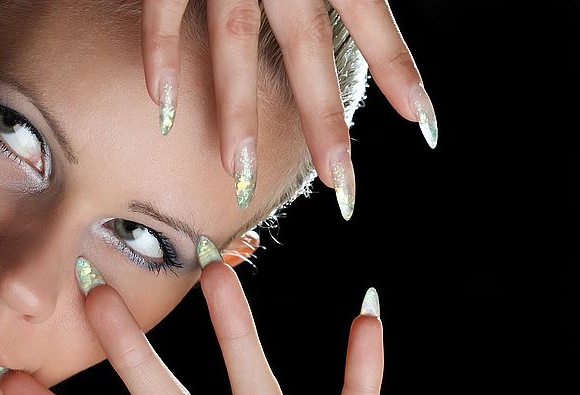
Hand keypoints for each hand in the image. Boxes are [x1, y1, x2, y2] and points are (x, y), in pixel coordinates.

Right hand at [141, 0, 436, 212]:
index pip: (371, 16)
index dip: (400, 69)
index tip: (425, 124)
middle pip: (308, 50)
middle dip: (323, 119)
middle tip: (343, 185)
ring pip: (235, 42)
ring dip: (237, 110)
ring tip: (239, 170)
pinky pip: (164, 8)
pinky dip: (160, 51)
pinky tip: (162, 103)